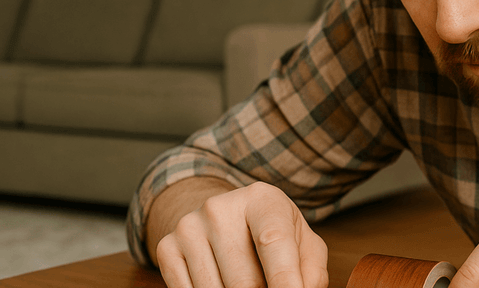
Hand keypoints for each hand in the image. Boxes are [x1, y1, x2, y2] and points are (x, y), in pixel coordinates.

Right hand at [155, 181, 328, 287]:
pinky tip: (221, 282)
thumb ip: (311, 271)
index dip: (284, 279)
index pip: (273, 242)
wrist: (224, 217)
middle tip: (265, 285)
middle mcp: (221, 208)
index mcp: (262, 200)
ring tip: (246, 279)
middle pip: (245, 281)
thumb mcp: (301, 243)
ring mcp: (189, 226)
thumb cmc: (271, 234)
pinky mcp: (167, 247)